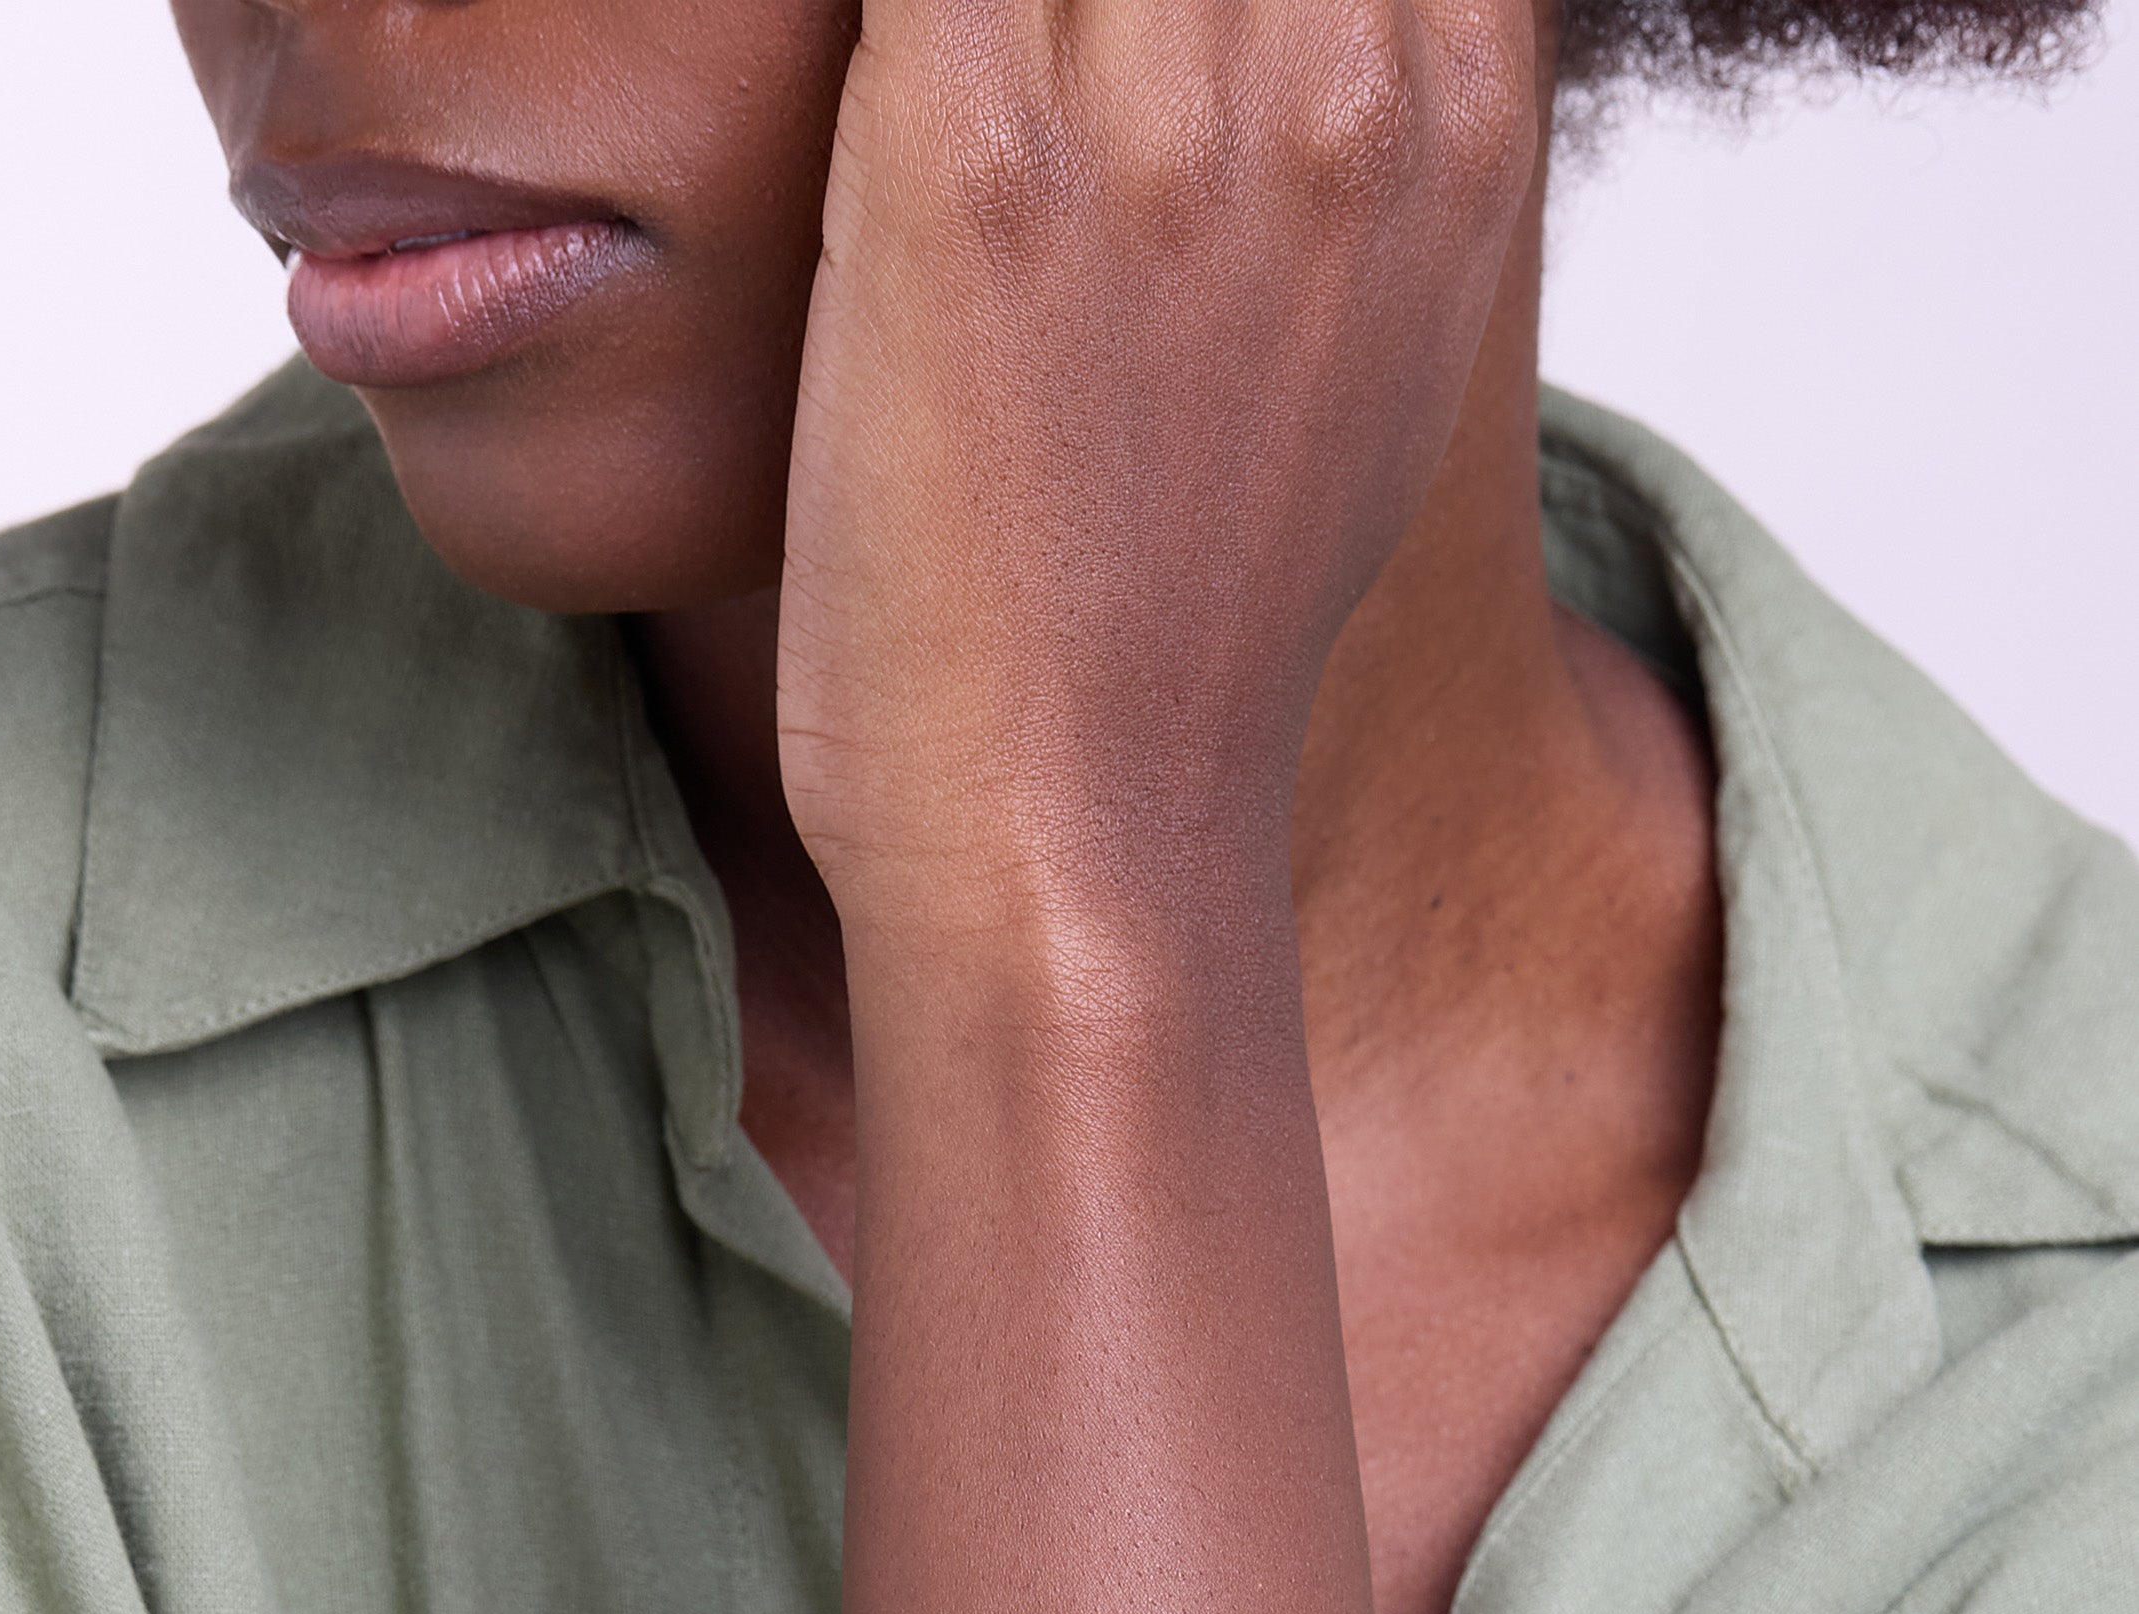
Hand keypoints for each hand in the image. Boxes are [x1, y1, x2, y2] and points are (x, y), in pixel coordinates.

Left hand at [776, 0, 1536, 939]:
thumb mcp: (1370, 373)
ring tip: (935, 106)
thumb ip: (1351, 163)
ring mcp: (1161, 112)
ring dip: (974, 12)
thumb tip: (1304, 59)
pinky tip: (874, 125)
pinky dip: (866, 18)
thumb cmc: (1183, 635)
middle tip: (1001, 78)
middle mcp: (1338, 74)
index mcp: (1454, 111)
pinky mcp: (972, 157)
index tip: (1101, 45)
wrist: (1080, 825)